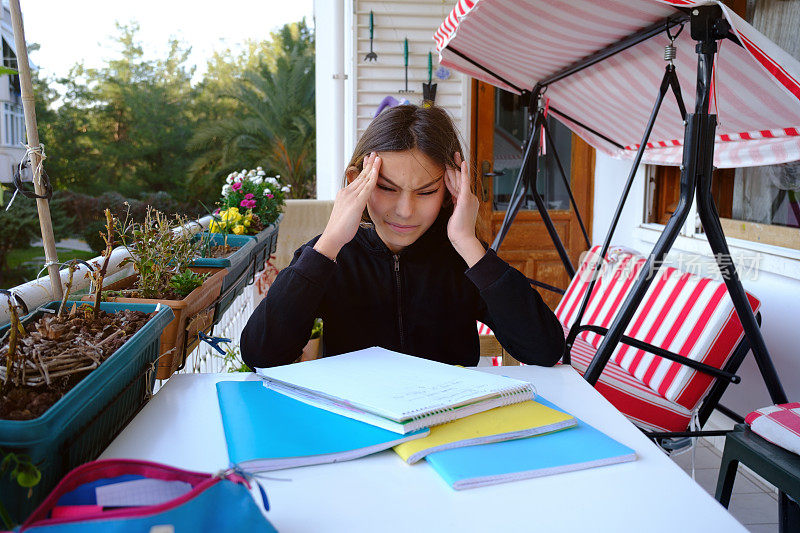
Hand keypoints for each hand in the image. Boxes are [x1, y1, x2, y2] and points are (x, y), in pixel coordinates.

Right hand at [314, 152, 380, 259]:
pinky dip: (372, 178)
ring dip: (372, 167)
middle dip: (369, 164)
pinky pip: (366, 188)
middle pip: (361, 175)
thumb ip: (353, 205)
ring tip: (378, 157)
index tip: (370, 161)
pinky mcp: (356, 203)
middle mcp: (347, 192)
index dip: (365, 169)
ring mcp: (351, 196)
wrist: (333, 236)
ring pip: (364, 179)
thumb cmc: (341, 228)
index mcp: (344, 194)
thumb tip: (359, 205)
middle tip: (375, 153)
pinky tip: (377, 171)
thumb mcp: (348, 213)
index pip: (357, 179)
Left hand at [444, 152, 484, 266]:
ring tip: (451, 156)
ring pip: (459, 180)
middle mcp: (469, 197)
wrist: (463, 239)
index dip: (453, 175)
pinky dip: (463, 173)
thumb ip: (454, 204)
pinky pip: (464, 183)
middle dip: (454, 167)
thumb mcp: (454, 214)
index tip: (449, 166)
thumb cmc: (458, 230)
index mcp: (465, 201)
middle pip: (459, 180)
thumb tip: (451, 197)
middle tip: (451, 155)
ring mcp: (469, 198)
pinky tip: (462, 163)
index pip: (457, 185)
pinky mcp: (466, 199)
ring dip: (455, 167)